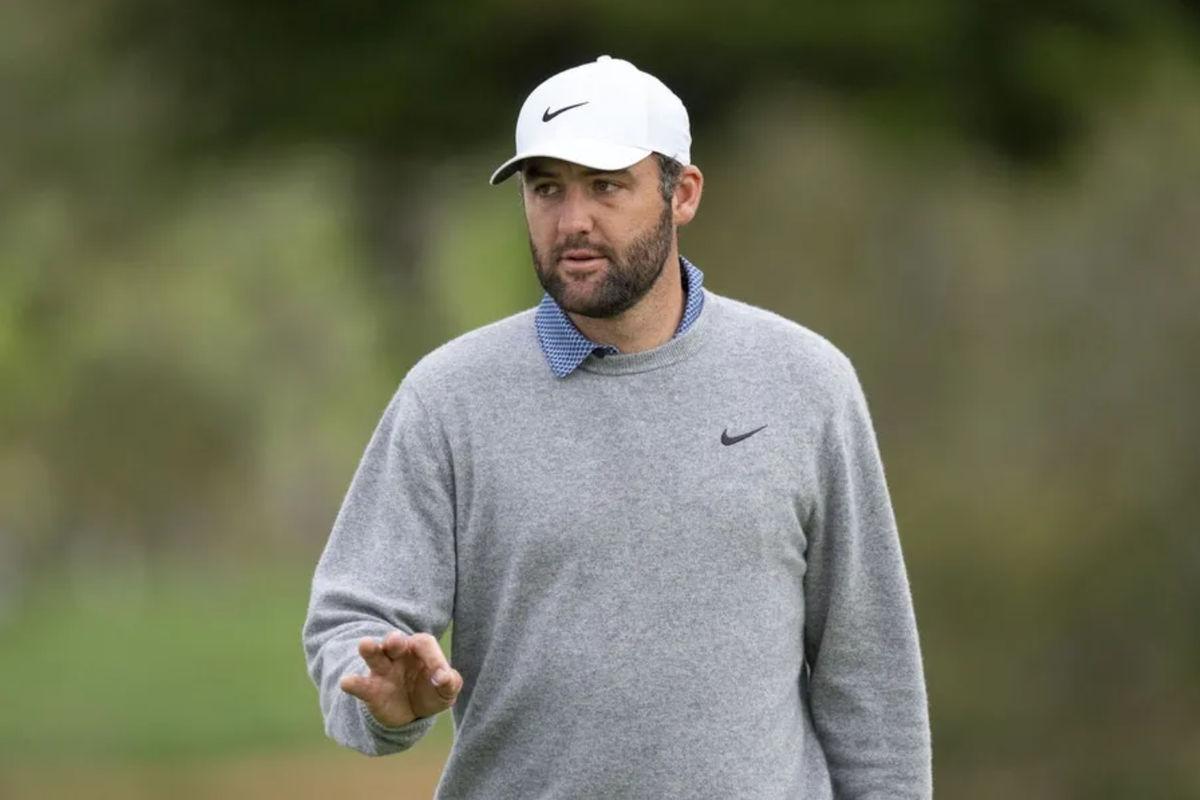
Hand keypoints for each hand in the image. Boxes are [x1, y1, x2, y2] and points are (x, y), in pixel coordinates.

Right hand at [339, 631, 462, 727]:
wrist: (410, 714)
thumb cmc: (430, 692)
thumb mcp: (445, 691)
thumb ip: (450, 683)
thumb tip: (444, 678)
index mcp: (420, 650)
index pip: (424, 644)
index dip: (434, 658)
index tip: (441, 678)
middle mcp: (399, 655)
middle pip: (394, 641)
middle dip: (394, 640)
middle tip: (394, 641)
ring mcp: (382, 671)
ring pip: (374, 656)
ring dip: (370, 650)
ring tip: (365, 645)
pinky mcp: (370, 690)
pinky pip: (360, 684)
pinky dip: (353, 683)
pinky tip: (346, 682)